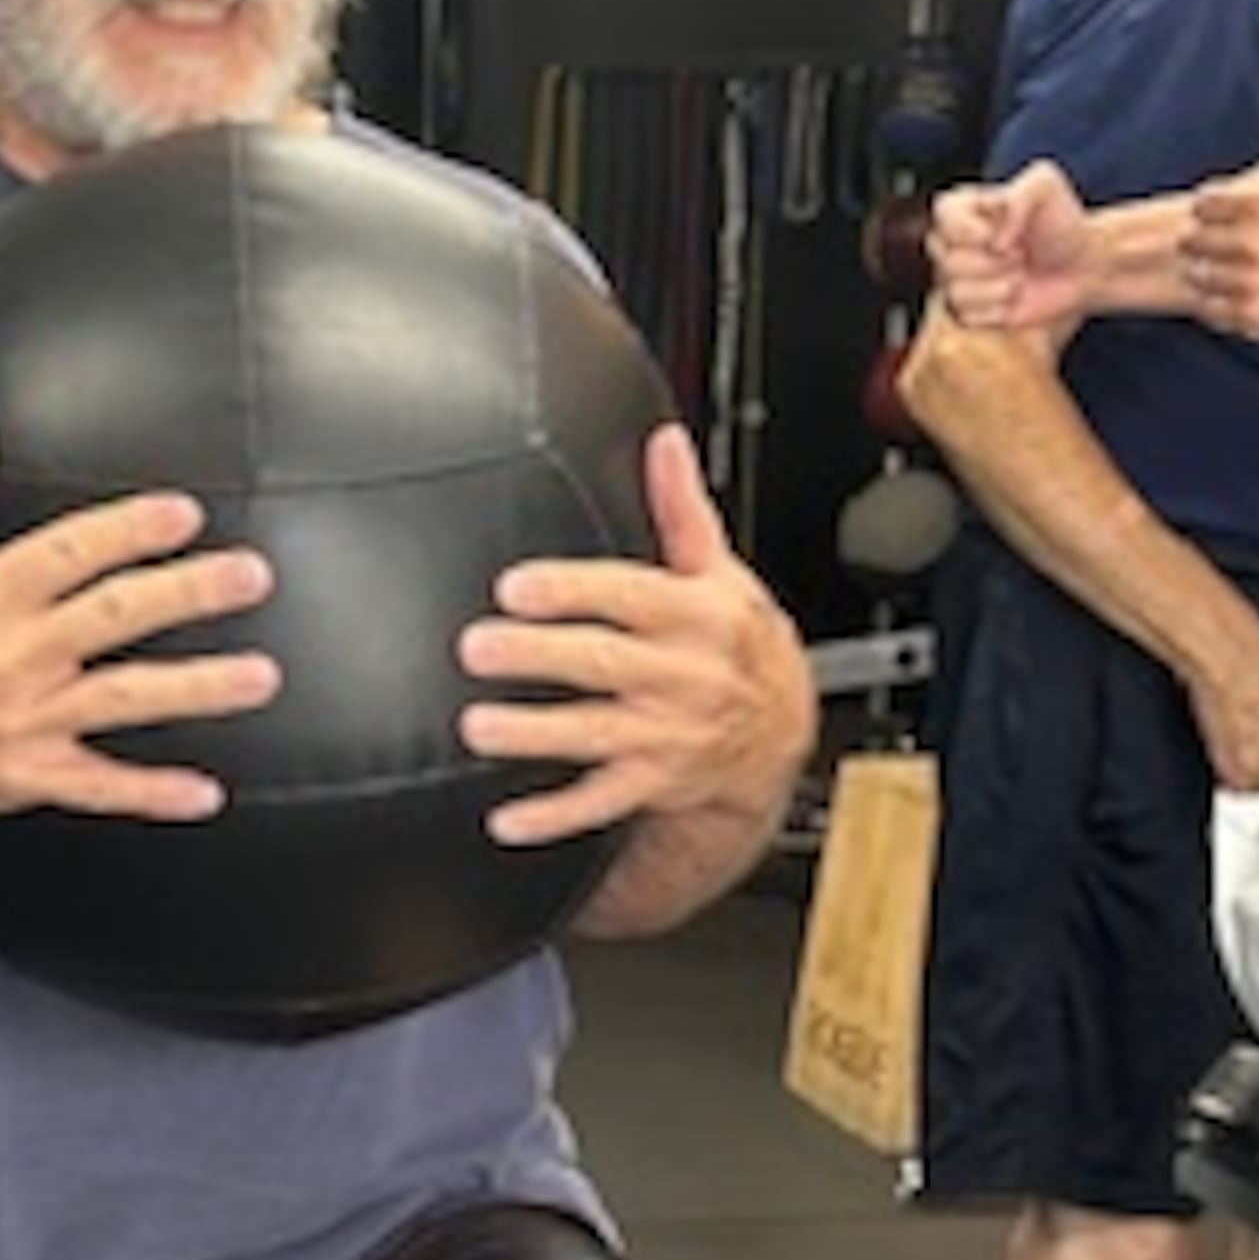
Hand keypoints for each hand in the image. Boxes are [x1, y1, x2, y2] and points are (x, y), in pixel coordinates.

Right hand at [0, 416, 279, 829]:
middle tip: (252, 576)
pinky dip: (153, 794)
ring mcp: (26, 721)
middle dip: (191, 593)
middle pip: (118, 616)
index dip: (131, 530)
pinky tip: (207, 792)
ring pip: (128, 699)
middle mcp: (13, 657)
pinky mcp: (27, 776)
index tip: (184, 514)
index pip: (72, 552)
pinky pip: (100, 788)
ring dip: (199, 687)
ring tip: (261, 675)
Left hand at [454, 423, 814, 849]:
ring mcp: (667, 735)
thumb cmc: (737, 641)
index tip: (516, 586)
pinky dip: (553, 817)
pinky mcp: (653, 783)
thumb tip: (665, 440)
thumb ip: (682, 509)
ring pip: (596, 735)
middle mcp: (683, 677)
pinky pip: (601, 804)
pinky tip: (506, 819)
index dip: (573, 590)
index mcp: (696, 616)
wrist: (781, 732)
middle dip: (540, 657)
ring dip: (536, 735)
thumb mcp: (720, 571)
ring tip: (478, 727)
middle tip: (477, 647)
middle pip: (605, 664)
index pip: (630, 597)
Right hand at [928, 161, 1099, 334]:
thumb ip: (1018, 195)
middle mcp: (954, 243)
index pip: (942, 213)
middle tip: (1020, 255)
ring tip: (1021, 277)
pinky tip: (1016, 298)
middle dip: (990, 262)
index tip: (995, 234)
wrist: (1082, 266)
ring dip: (997, 287)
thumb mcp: (1046, 186)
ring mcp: (959, 279)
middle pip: (946, 259)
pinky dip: (997, 310)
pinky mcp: (970, 312)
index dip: (965, 229)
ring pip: (955, 291)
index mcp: (965, 208)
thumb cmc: (1062, 223)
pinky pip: (966, 317)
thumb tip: (994, 243)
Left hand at [1176, 174, 1258, 345]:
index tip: (1211, 221)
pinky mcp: (1253, 314)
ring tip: (1216, 272)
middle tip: (1203, 249)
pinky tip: (1228, 294)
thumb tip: (1197, 200)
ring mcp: (1253, 282)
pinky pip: (1208, 307)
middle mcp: (1257, 244)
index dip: (1203, 214)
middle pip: (1190, 240)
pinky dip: (1212, 301)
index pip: (1202, 206)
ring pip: (1197, 275)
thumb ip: (1243, 199)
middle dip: (1194, 243)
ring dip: (1200, 273)